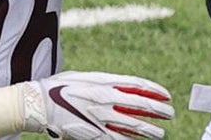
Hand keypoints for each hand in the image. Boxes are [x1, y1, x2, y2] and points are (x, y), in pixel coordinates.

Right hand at [31, 71, 172, 139]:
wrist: (40, 103)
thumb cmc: (60, 87)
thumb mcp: (85, 77)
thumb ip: (104, 82)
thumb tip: (120, 87)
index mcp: (104, 82)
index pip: (138, 86)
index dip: (155, 91)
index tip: (167, 95)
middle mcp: (106, 99)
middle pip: (141, 106)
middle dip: (159, 111)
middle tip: (170, 114)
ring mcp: (101, 118)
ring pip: (134, 126)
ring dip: (150, 130)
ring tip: (160, 133)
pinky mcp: (94, 134)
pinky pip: (117, 139)